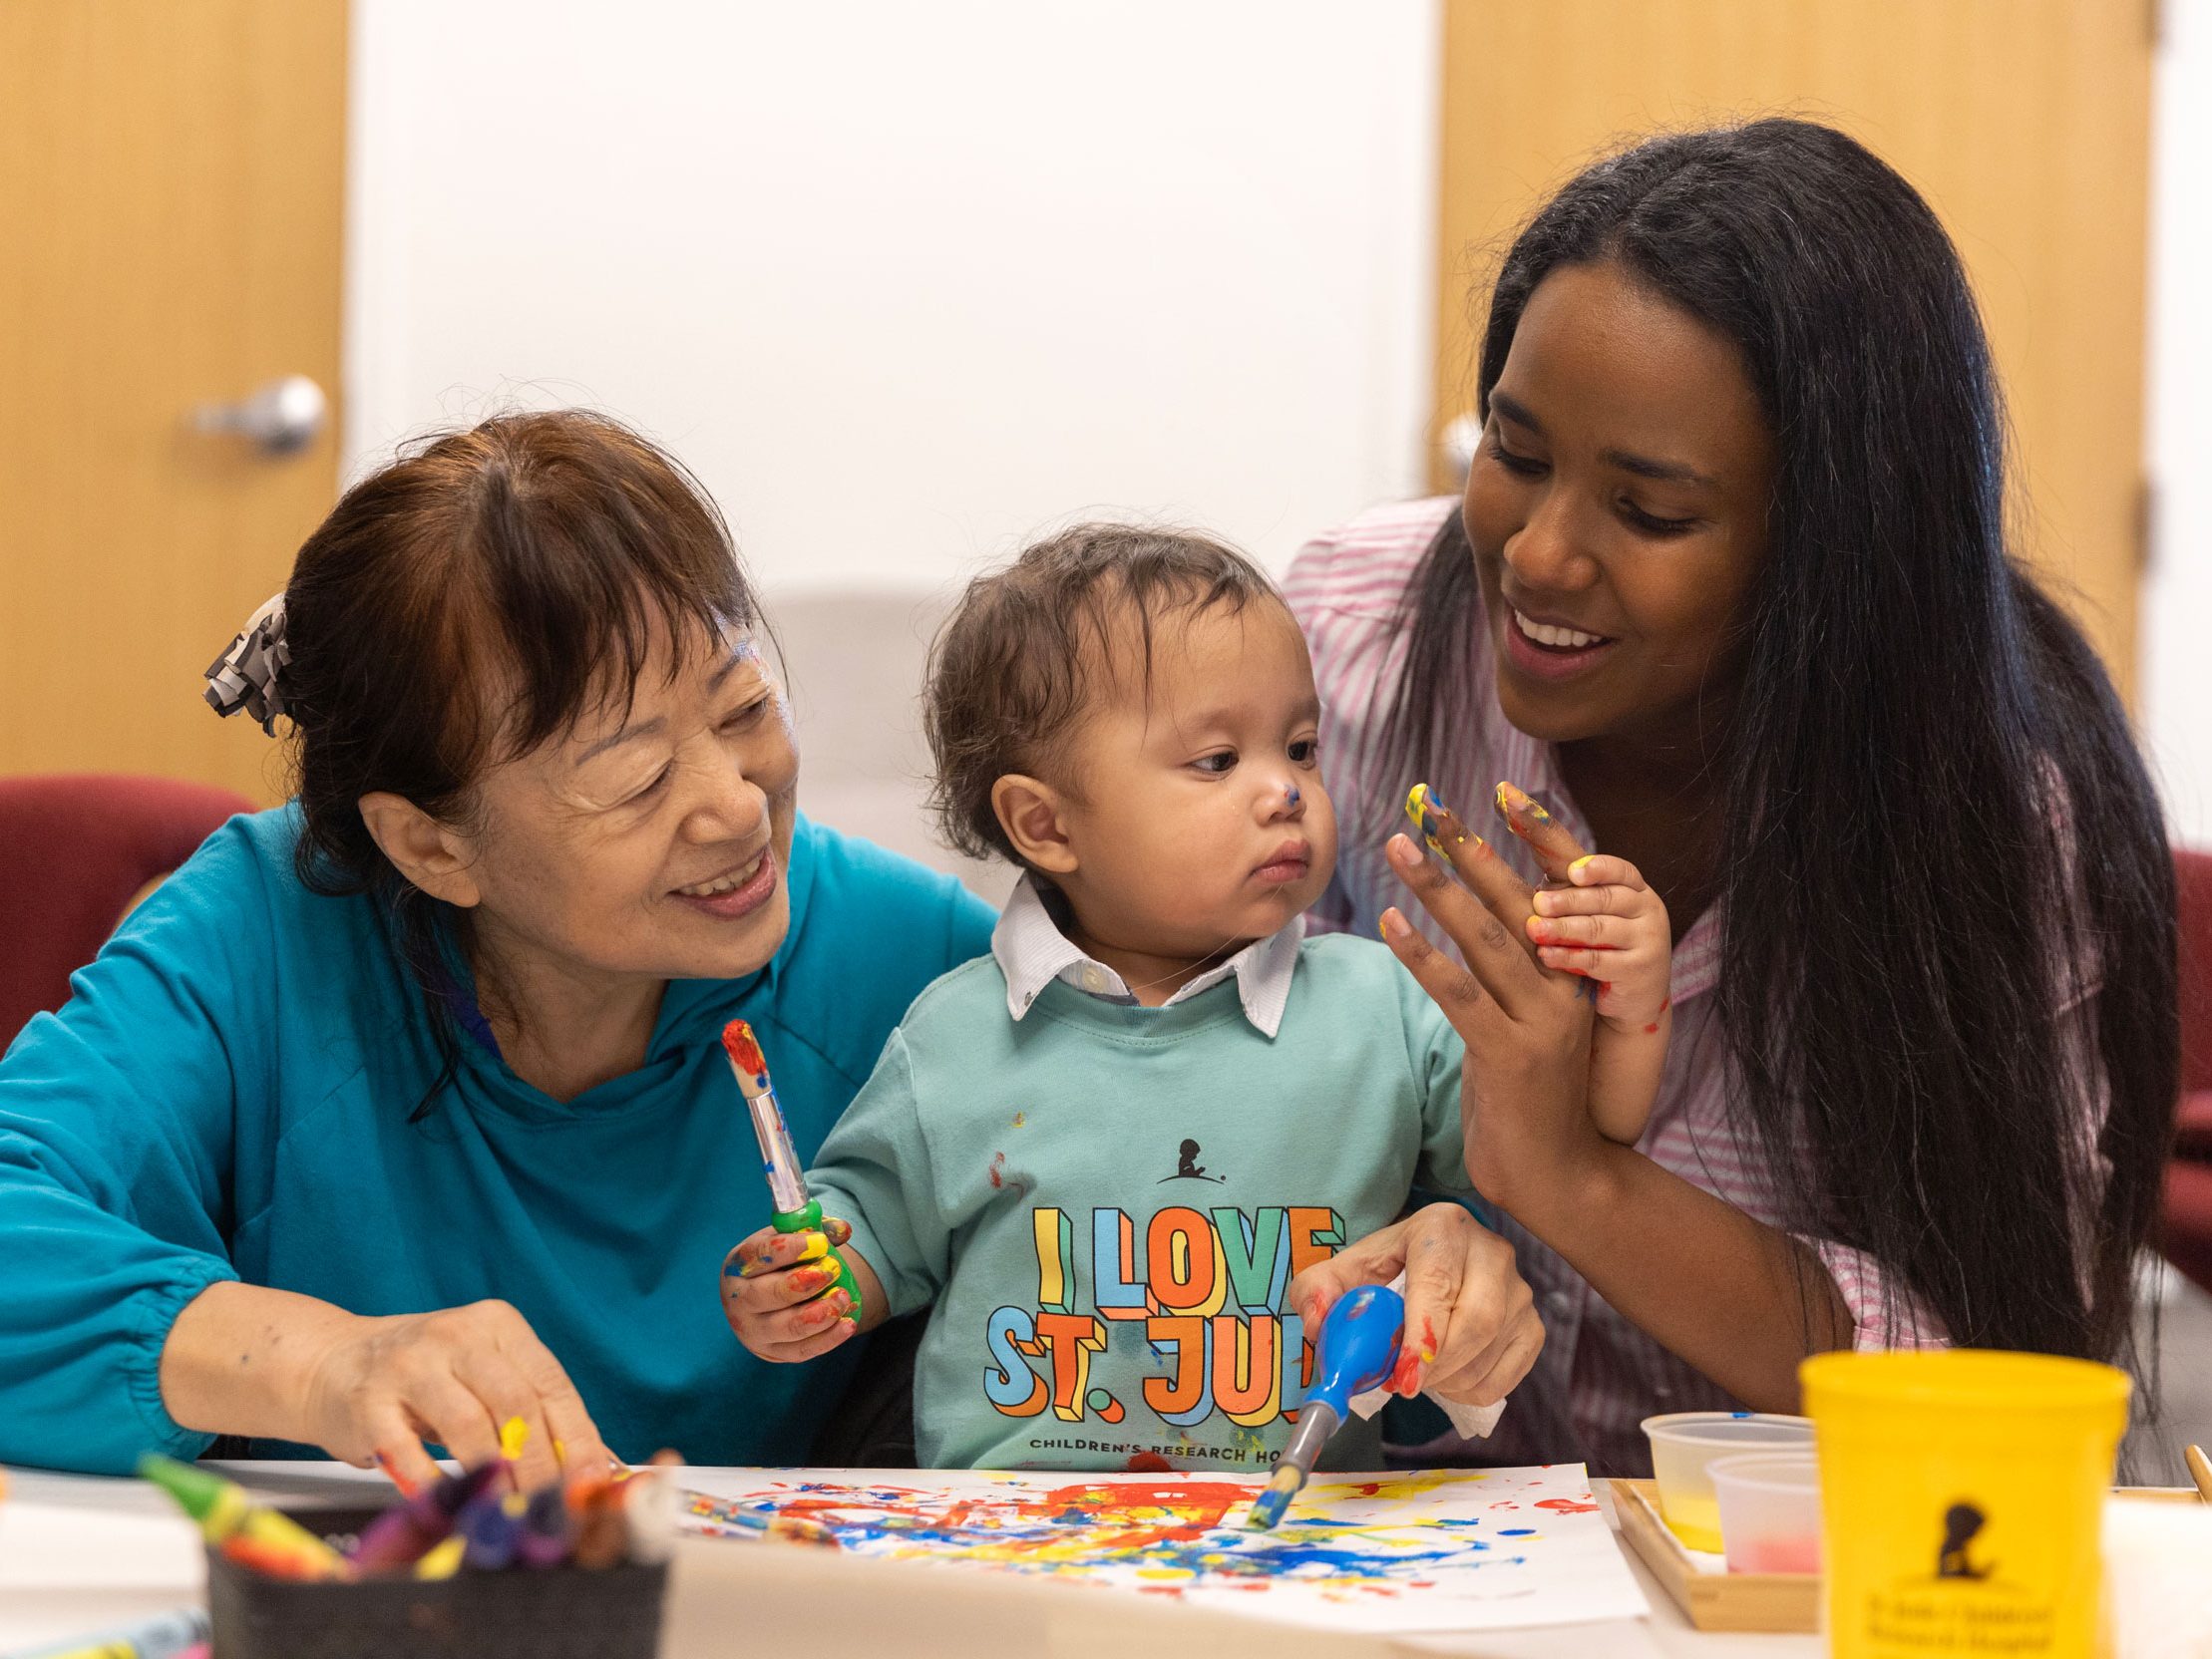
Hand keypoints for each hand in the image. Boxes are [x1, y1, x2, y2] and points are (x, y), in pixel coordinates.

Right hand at [298, 1299, 612, 1493]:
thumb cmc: (426, 1378)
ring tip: (513, 1512)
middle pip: (516, 1404)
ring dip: (497, 1477)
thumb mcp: (483, 1376)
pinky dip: (439, 1486)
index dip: (576, 1437)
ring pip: (469, 1425)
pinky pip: (411, 1453)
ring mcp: (409, 1366)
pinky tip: (457, 1509)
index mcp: (496, 1325)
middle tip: (553, 1508)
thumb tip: (597, 1466)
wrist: (332, 1364)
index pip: (550, 1383)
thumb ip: (535, 1413)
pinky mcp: (369, 1404)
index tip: (591, 1481)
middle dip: (542, 1465)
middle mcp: (456, 1336)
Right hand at [720, 1220, 860, 1361]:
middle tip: (832, 1270)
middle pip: (768, 1294)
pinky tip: (848, 1324)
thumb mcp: (789, 1241)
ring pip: (787, 1327)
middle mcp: (739, 1301)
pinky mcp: (773, 1353)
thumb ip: (814, 1230)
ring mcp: (755, 1331)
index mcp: (739, 1266)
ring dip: (819, 1313)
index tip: (819, 1241)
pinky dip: (828, 1338)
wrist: (765, 1305)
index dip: (789, 1248)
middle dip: (803, 1282)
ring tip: (843, 1297)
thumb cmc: (779, 1265)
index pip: (757, 1255)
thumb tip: (843, 1230)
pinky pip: (802, 1350)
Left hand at [1287, 1203, 1541, 1406]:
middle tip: (1402, 1384)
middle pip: (1477, 1321)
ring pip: (1493, 1350)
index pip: (1438, 1285)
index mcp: (1442, 1226)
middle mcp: (1491, 1250)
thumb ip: (1316, 1291)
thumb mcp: (1344, 1272)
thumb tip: (1318, 1323)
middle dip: (1435, 1366)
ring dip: (1450, 1380)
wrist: (1426, 1266)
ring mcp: (1519, 1289)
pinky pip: (1509, 1374)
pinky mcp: (1532, 1324)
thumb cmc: (1385, 1270)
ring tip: (1418, 1376)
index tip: (1402, 1378)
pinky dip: (1474, 1390)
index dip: (1421, 1336)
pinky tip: (1447, 1379)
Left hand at [1383, 781, 1605, 1218]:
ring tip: (1401, 846)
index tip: (1479, 805)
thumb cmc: (1532, 1102)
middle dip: (1469, 850)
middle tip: (1429, 805)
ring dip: (1439, 887)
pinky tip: (1391, 921)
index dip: (1511, 849)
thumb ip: (1507, 982)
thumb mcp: (1525, 1028)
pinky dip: (1422, 954)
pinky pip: (1458, 993)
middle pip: (1514, 905)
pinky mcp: (1508, 1056)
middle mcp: (1565, 993)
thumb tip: (1468, 932)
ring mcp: (1540, 1025)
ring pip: (1485, 939)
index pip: (1544, 898)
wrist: (1562, 1181)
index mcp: (1575, 979)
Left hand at [1528, 853, 1671, 1029]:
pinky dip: (1567, 956)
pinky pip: (1597, 960)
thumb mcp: (1598, 919)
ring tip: (1534, 929)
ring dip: (1563, 928)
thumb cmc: (1607, 950)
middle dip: (1568, 900)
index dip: (1597, 868)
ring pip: (1599, 929)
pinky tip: (1545, 955)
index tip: (1571, 872)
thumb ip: (1576, 899)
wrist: (1636, 1000)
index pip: (1622, 871)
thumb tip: (1537, 889)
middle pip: (1606, 898)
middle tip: (1538, 903)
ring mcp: (1649, 942)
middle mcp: (1649, 913)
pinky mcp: (1638, 971)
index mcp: (1639, 892)